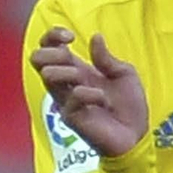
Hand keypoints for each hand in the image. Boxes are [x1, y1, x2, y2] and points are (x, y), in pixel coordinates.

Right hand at [29, 28, 147, 158]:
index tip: (70, 37)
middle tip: (72, 60)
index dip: (52, 36)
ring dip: (69, 72)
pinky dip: (89, 93)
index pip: (47, 47)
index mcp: (76, 70)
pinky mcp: (71, 118)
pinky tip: (103, 101)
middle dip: (53, 52)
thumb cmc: (130, 108)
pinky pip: (72, 96)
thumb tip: (95, 37)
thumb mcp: (124, 74)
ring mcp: (66, 101)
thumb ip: (106, 58)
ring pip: (47, 75)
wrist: (136, 136)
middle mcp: (66, 84)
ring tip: (88, 82)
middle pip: (36, 59)